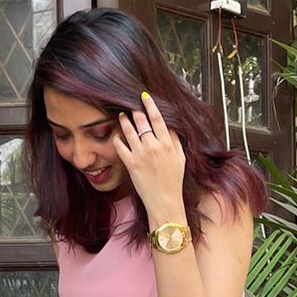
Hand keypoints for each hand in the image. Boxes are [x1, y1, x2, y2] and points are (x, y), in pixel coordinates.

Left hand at [114, 92, 185, 216]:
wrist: (165, 200)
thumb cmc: (173, 181)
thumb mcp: (180, 158)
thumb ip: (174, 140)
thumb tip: (169, 125)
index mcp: (167, 143)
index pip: (157, 118)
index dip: (150, 105)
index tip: (144, 96)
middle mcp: (153, 146)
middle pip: (142, 121)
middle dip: (135, 111)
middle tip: (131, 105)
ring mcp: (140, 154)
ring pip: (129, 131)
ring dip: (124, 121)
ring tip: (122, 116)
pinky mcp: (130, 163)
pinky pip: (120, 146)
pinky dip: (117, 139)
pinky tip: (116, 136)